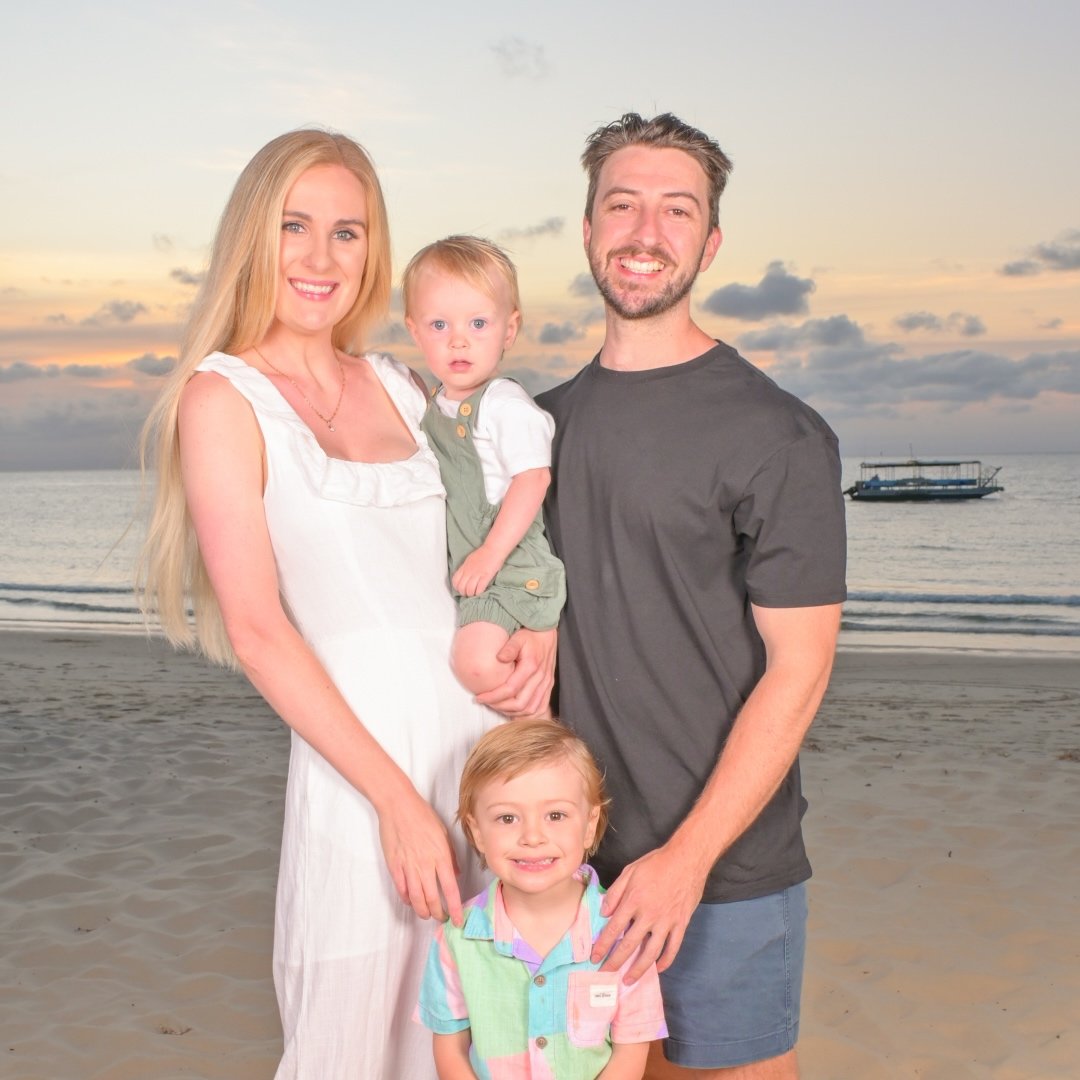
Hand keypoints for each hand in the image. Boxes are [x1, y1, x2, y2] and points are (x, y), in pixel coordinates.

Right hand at [377, 786, 463, 925]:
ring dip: (423, 911)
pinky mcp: (394, 866)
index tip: (458, 919)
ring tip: (427, 914)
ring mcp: (408, 867)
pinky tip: (411, 901)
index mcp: (440, 856)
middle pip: (433, 899)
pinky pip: (401, 889)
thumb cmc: (422, 815)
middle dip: (439, 914)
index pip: (450, 890)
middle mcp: (425, 865)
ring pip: (416, 899)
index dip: (455, 908)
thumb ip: (451, 856)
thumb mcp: (443, 833)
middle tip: (442, 918)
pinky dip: (407, 899)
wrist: (398, 806)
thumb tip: (455, 873)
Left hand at [452, 546, 502, 596]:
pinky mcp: (486, 576)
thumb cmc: (484, 553)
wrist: (494, 548)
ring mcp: (477, 573)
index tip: (461, 590)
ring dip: (471, 594)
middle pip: (461, 587)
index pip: (455, 580)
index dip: (457, 588)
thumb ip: (466, 568)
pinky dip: (479, 592)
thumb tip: (463, 576)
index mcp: (464, 566)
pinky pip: (480, 588)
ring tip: (474, 594)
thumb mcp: (470, 559)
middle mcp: (469, 571)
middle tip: (468, 594)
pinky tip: (480, 592)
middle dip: (464, 593)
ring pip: (469, 589)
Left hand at [475, 627, 555, 717]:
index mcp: (531, 666)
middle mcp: (541, 678)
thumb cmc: (530, 635)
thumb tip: (499, 658)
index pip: (510, 689)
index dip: (493, 697)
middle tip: (486, 703)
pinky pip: (540, 707)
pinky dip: (527, 713)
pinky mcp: (548, 686)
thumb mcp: (518, 637)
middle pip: (520, 703)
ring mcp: (546, 684)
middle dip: (500, 707)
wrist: (547, 633)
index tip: (479, 697)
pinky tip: (515, 712)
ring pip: (531, 709)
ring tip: (497, 707)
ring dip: (513, 712)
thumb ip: (510, 648)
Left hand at [591, 842, 709, 980]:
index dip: (602, 945)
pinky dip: (666, 961)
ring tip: (628, 979)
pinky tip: (658, 968)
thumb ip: (615, 892)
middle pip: (629, 944)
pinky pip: (673, 948)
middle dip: (615, 961)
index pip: (614, 928)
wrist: (687, 859)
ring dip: (638, 968)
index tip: (594, 957)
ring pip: (651, 952)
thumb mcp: (630, 871)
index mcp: (633, 901)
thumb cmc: (657, 863)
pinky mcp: (681, 924)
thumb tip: (604, 912)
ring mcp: (666, 922)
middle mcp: (649, 915)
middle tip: (605, 974)